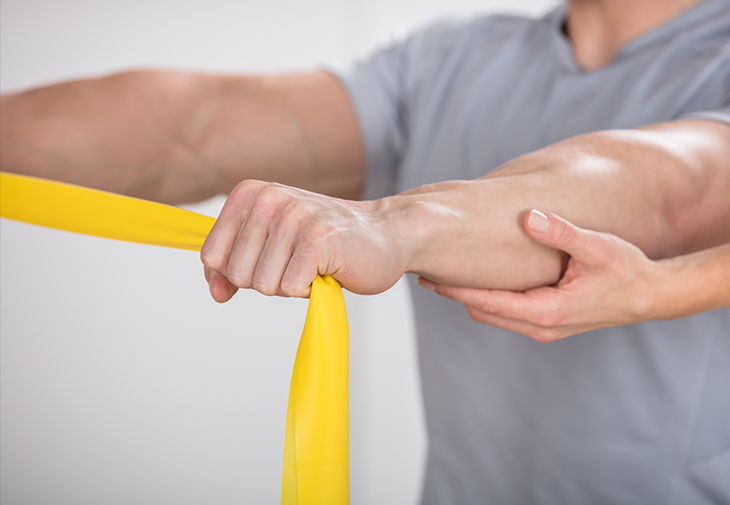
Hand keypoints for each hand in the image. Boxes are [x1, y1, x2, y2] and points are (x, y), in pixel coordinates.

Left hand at [200, 180, 409, 300]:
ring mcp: (295, 216)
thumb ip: (232, 268)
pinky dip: (311, 290)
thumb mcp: (269, 248)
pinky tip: (328, 269)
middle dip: (268, 280)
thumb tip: (216, 293)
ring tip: (314, 264)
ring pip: (264, 285)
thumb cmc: (324, 243)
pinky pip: (291, 289)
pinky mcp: (319, 239)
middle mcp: (269, 199)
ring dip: (291, 285)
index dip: (237, 273)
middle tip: (298, 262)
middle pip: (237, 274)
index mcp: (250, 194)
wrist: (385, 235)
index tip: (268, 261)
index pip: (211, 256)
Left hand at [417, 210, 659, 341]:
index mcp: (547, 311)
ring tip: (441, 275)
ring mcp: (543, 327)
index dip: (455, 291)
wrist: (650, 296)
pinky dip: (486, 298)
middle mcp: (540, 326)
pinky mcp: (546, 322)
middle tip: (424, 272)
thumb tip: (530, 216)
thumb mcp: (597, 248)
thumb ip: (563, 233)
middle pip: (482, 311)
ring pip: (492, 314)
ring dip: (467, 297)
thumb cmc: (626, 271)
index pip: (487, 302)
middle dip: (454, 294)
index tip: (428, 278)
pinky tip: (474, 279)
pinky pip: (506, 312)